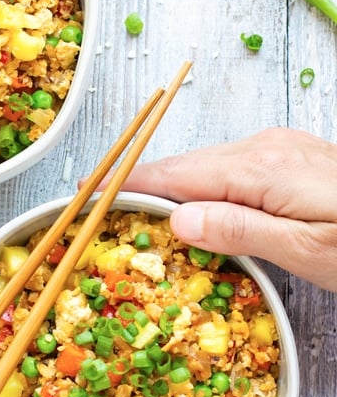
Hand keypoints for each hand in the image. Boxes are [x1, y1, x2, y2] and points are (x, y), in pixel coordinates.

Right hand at [117, 127, 336, 290]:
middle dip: (144, 184)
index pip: (178, 176)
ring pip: (207, 165)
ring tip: (139, 206)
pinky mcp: (288, 155)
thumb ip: (240, 231)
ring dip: (173, 186)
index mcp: (261, 170)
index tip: (92, 191)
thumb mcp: (304, 249)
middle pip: (187, 166)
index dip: (131, 185)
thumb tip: (178, 219)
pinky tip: (194, 201)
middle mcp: (265, 148)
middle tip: (105, 203)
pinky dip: (202, 183)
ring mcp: (278, 147)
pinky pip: (229, 166)